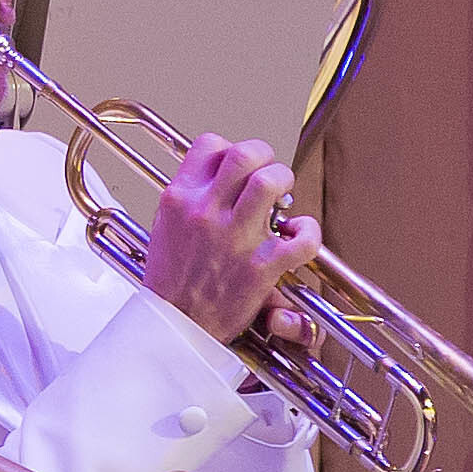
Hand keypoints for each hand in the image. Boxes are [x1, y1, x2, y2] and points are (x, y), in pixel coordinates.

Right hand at [138, 133, 320, 345]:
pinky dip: (308, 232)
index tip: (234, 165)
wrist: (175, 325)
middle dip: (264, 157)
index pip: (209, 145)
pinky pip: (301, 238)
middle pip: (245, 155)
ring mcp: (235, 238)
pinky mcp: (261, 267)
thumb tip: (214, 176)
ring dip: (284, 183)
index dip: (228, 149)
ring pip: (271, 182)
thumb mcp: (164, 226)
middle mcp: (206, 213)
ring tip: (282, 197)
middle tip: (266, 173)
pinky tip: (299, 234)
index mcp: (179, 200)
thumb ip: (188, 197)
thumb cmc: (171, 281)